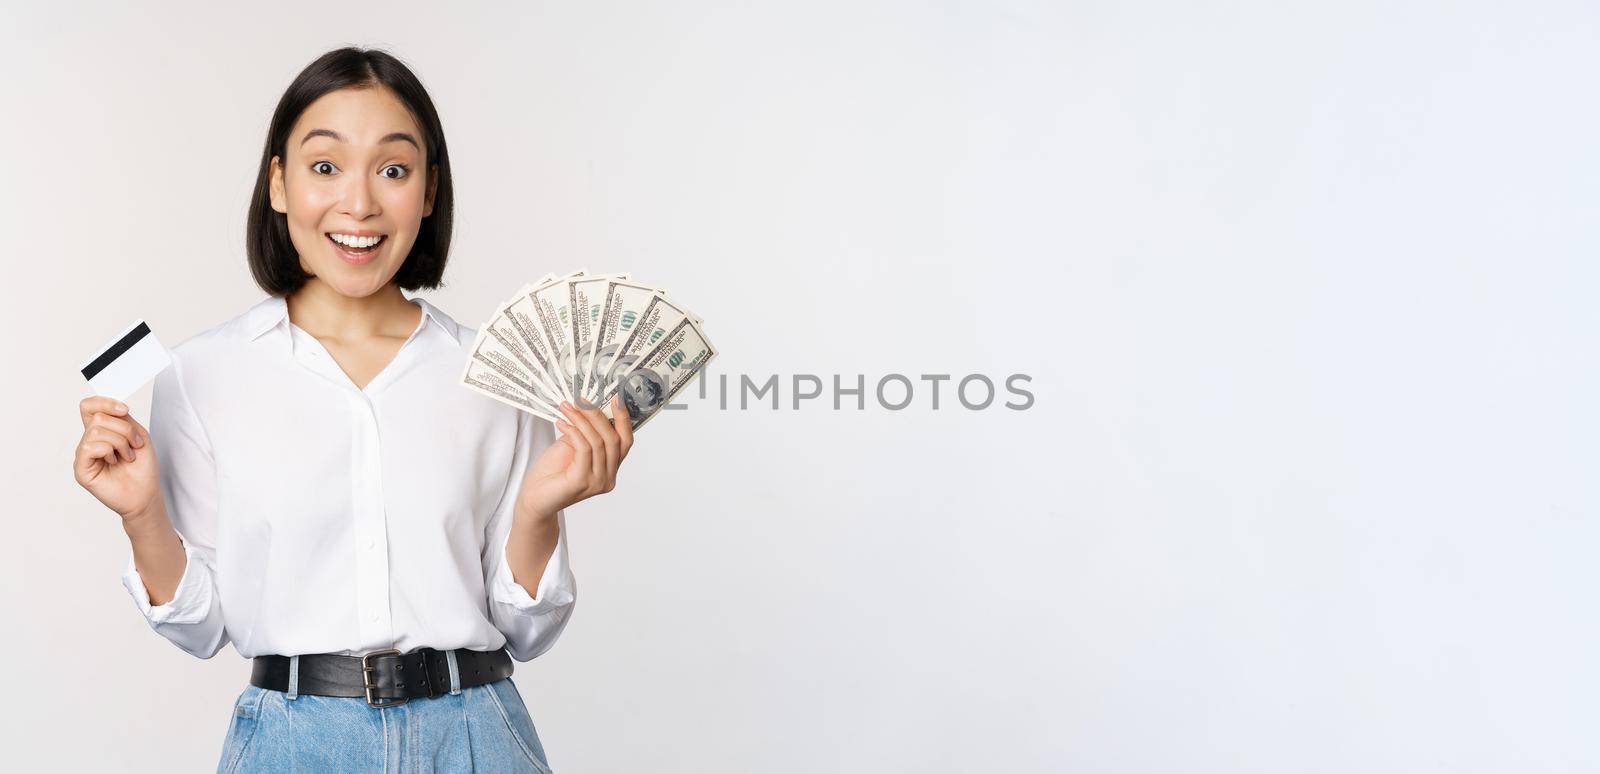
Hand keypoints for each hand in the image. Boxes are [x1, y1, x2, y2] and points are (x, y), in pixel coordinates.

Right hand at [73, 396, 160, 521]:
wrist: (146, 493)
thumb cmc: (142, 467)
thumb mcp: (138, 435)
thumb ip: (121, 419)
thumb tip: (108, 407)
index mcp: (102, 431)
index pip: (89, 407)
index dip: (104, 402)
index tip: (125, 410)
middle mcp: (89, 441)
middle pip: (97, 417)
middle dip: (124, 429)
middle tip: (135, 445)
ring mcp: (83, 455)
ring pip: (95, 431)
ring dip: (120, 442)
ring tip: (127, 456)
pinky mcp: (81, 469)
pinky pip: (89, 447)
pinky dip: (108, 451)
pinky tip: (114, 462)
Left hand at [516, 395, 633, 518]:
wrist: (534, 498)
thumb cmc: (551, 474)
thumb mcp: (572, 446)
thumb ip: (585, 432)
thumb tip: (590, 408)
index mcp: (610, 469)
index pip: (625, 441)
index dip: (624, 419)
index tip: (616, 399)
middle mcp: (608, 477)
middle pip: (613, 439)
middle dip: (597, 415)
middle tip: (581, 400)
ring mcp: (597, 482)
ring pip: (598, 442)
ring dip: (582, 420)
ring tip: (567, 408)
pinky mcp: (582, 482)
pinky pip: (584, 449)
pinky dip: (574, 431)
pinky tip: (562, 423)